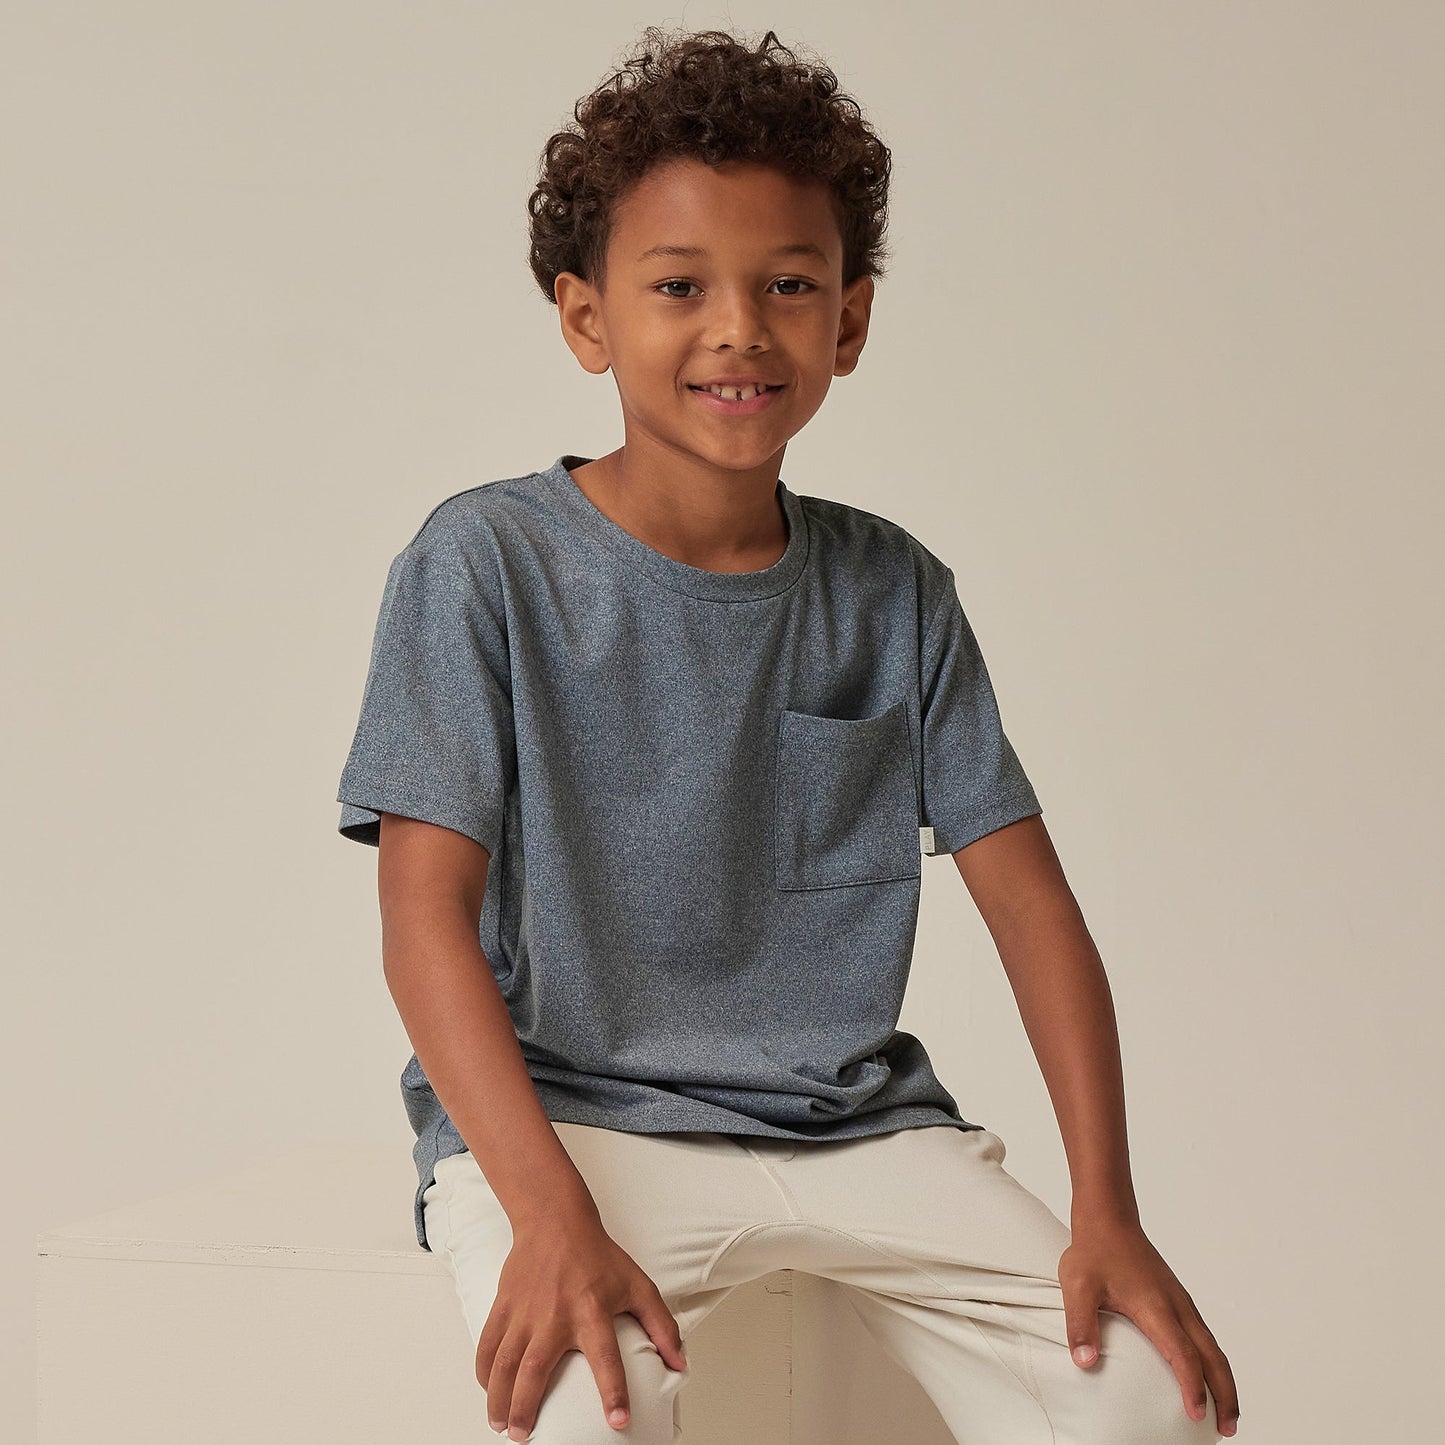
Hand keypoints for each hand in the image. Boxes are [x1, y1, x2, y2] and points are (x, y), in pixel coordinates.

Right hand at [476, 1213, 687, 1439]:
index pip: (606, 1357)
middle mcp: (555, 1315)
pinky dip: (483, 1371)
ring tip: (502, 1425)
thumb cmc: (598, 1255)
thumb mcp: (638, 1285)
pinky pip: (487, 1344)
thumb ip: (661, 1324)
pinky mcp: (503, 1305)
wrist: (555, 1220)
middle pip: (536, 1370)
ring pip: (504, 1362)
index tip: (617, 1421)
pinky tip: (488, 1388)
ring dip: (498, 1398)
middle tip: (523, 1436)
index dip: (613, 1390)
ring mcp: (525, 1311)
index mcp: (592, 1311)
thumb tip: (679, 1363)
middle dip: (526, 1407)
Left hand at [1058, 1217, 1238, 1437]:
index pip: (1182, 1353)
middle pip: (1212, 1356)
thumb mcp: (1077, 1285)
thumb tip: (1084, 1362)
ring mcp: (1181, 1303)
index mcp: (1156, 1306)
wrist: (1109, 1218)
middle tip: (1227, 1429)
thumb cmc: (1093, 1252)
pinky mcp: (1179, 1301)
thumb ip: (1079, 1324)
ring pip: (1213, 1348)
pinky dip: (1215, 1363)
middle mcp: (1177, 1306)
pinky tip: (1209, 1377)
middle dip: (1224, 1394)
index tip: (1197, 1415)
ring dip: (1224, 1381)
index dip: (1192, 1386)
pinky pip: (1205, 1337)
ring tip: (1226, 1416)